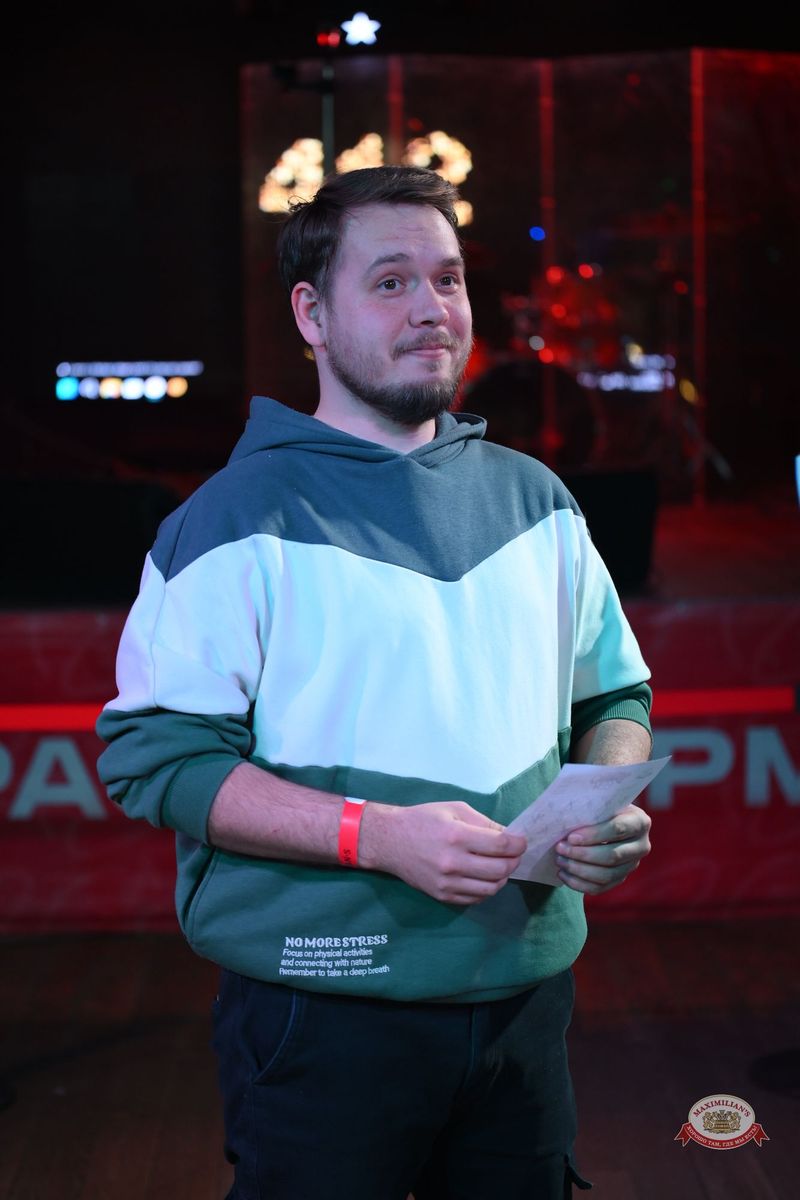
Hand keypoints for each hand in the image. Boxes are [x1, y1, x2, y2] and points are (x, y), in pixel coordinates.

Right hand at [362, 801, 526, 905]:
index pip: (501, 845)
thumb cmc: (423, 819)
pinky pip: (475, 898)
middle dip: (514, 861)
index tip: (522, 841)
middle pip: (500, 869)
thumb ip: (483, 823)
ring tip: (501, 866)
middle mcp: (453, 862)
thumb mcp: (454, 809)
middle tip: (514, 854)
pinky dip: (486, 888)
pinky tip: (484, 876)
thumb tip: (509, 835)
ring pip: (491, 888)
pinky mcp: (443, 896)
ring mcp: (447, 883)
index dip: (518, 844)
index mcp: (456, 836)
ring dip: (502, 877)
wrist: (390, 841)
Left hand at [554, 803, 651, 894]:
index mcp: (640, 821)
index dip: (593, 835)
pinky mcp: (620, 879)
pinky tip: (563, 874)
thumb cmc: (598, 806)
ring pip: (606, 875)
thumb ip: (589, 806)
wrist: (605, 821)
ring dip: (579, 870)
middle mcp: (641, 845)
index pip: (618, 829)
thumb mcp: (599, 800)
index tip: (571, 837)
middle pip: (612, 856)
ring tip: (560, 860)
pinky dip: (579, 884)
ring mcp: (632, 865)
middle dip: (582, 854)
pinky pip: (600, 887)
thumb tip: (564, 816)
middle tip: (560, 848)